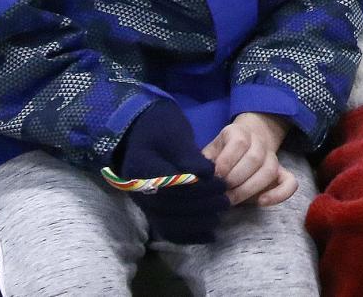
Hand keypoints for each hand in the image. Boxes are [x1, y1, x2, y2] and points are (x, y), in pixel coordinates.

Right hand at [118, 100, 228, 242]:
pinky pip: (166, 229)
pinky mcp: (150, 210)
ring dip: (196, 223)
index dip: (199, 188)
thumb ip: (189, 156)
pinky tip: (209, 235)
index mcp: (142, 168)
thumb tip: (208, 174)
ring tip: (219, 216)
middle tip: (225, 200)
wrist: (137, 133)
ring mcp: (143, 202)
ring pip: (168, 223)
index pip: (172, 185)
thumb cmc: (160, 128)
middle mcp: (139, 190)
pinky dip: (187, 235)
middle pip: (170, 207)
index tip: (221, 183)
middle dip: (201, 206)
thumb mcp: (175, 134)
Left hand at [203, 112, 296, 206]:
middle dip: (236, 179)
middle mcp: (260, 143)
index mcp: (240, 132)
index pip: (239, 142)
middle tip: (221, 193)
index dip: (227, 161)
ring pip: (269, 170)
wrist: (247, 142)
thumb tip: (195, 177)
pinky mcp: (282, 173)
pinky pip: (290, 182)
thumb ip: (204, 162)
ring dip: (249, 188)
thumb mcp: (211, 151)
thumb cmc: (223, 152)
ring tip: (231, 200)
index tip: (215, 177)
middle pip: (255, 158)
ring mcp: (273, 158)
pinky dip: (279, 194)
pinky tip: (261, 202)